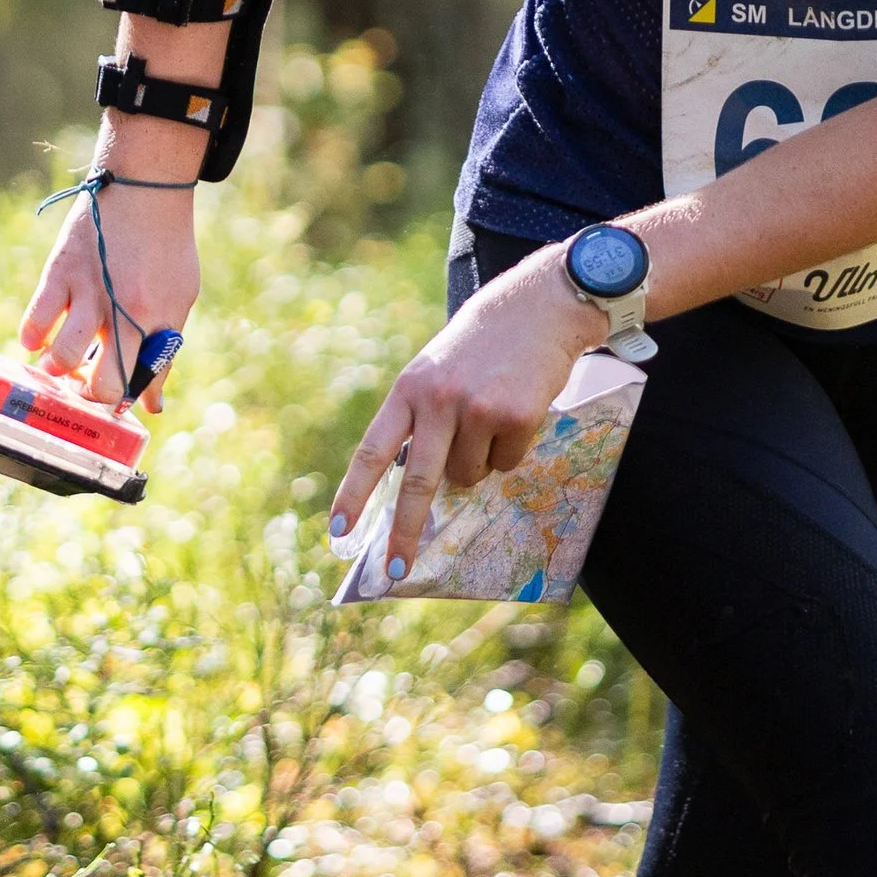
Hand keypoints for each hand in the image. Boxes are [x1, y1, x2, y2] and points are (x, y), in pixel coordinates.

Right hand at [19, 166, 201, 401]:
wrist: (145, 187)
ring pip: (63, 357)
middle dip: (89, 396)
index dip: (126, 402)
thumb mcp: (180, 296)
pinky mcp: (60, 272)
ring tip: (57, 364)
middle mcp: (124, 311)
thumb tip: (152, 404)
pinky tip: (37, 338)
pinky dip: (32, 338)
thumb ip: (165, 348)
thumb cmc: (166, 244)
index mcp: (159, 319)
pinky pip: (35, 321)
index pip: (141, 383)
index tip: (115, 402)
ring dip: (56, 370)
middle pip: (102, 384)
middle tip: (83, 387)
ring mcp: (89, 292)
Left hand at [330, 246, 603, 576]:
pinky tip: (516, 414)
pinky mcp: (516, 417)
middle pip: (418, 482)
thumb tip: (424, 488)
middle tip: (395, 570)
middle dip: (405, 532)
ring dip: (478, 464)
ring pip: (469, 476)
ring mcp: (478, 409)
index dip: (354, 494)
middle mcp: (438, 400)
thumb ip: (421, 419)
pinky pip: (507, 463)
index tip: (339, 532)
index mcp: (409, 389)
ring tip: (489, 419)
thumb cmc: (481, 345)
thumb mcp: (436, 371)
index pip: (373, 450)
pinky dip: (511, 450)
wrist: (538, 306)